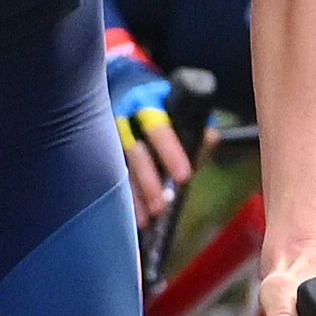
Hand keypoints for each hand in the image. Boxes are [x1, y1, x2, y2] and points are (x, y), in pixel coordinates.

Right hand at [113, 86, 190, 211]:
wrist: (132, 95)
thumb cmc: (164, 106)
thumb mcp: (181, 107)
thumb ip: (197, 126)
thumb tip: (209, 140)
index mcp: (147, 104)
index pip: (157, 129)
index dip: (170, 152)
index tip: (184, 176)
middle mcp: (125, 120)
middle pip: (134, 153)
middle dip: (148, 182)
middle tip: (161, 206)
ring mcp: (112, 137)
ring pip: (122, 169)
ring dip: (134, 195)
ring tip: (146, 219)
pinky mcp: (106, 153)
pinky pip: (114, 178)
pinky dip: (126, 198)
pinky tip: (134, 216)